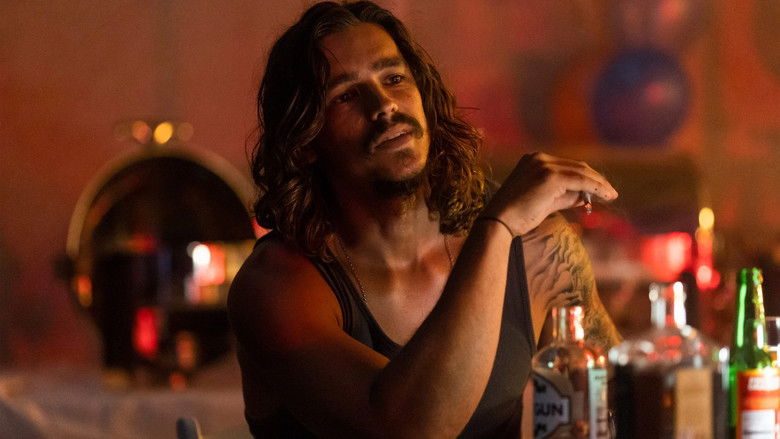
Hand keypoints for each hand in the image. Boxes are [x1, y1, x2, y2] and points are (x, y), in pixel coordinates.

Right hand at [483, 152, 617, 234]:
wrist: (499, 221)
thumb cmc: (518, 215)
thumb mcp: (545, 201)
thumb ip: (566, 196)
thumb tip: (586, 196)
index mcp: (534, 160)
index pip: (568, 166)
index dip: (587, 177)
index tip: (600, 189)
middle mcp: (540, 158)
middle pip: (577, 166)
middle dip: (596, 180)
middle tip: (610, 193)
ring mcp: (545, 165)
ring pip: (581, 172)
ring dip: (599, 184)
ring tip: (611, 196)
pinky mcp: (551, 176)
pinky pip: (581, 181)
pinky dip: (595, 188)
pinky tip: (605, 196)